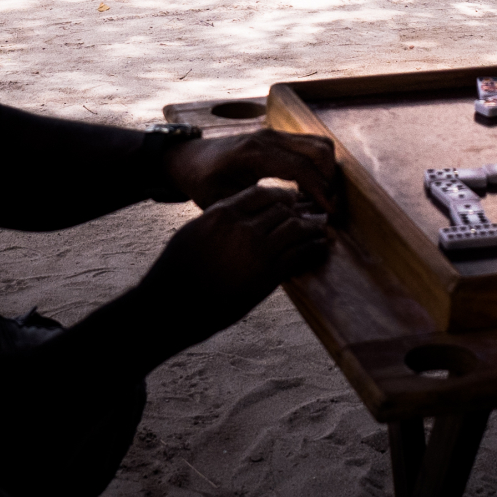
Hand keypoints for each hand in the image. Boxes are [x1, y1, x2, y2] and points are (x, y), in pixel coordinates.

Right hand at [127, 183, 330, 349]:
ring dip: (312, 229)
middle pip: (282, 210)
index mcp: (222, 213)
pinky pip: (299, 255)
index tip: (290, 199)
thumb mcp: (193, 231)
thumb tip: (238, 215)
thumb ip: (219, 220)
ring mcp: (258, 251)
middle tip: (311, 214)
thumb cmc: (177, 269)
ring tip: (321, 230)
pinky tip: (320, 247)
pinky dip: (314, 248)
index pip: (261, 194)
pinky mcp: (269, 275)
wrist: (175, 303)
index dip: (280, 195)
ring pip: (296, 229)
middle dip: (299, 211)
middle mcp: (243, 227)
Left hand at [165, 128, 344, 212]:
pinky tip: (308, 189)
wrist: (187, 158)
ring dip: (327, 171)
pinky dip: (318, 165)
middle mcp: (268, 138)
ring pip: (320, 145)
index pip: (302, 167)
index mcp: (254, 153)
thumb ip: (256, 209)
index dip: (322, 191)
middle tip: (327, 207)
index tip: (330, 212)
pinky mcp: (277, 137)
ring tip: (319, 198)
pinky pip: (310, 145)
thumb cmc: (202, 181)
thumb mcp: (222, 201)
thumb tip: (293, 221)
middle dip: (330, 180)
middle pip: (320, 150)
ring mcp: (274, 134)